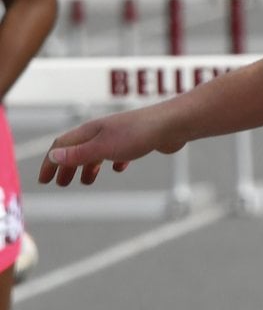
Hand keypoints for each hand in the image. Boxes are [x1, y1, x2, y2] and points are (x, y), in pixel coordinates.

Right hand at [38, 107, 183, 186]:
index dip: (50, 163)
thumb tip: (53, 156)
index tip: (44, 181)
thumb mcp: (104, 148)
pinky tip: (119, 169)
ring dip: (89, 166)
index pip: (62, 146)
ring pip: (98, 150)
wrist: (172, 125)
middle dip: (67, 167)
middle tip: (62, 184)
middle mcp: (103, 130)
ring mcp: (120, 134)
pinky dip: (113, 162)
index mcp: (90, 131)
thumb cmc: (138, 135)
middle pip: (78, 148)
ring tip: (86, 181)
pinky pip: (119, 151)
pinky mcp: (138, 140)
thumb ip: (79, 154)